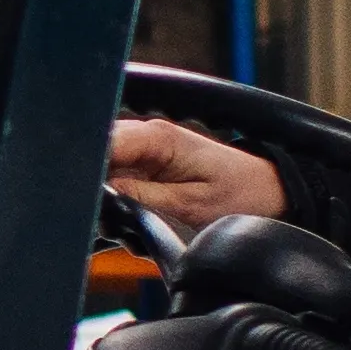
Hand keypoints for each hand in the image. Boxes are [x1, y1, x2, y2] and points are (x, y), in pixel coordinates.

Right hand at [105, 116, 284, 232]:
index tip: (84, 196)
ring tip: (118, 216)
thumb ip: (140, 195)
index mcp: (159, 137)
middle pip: (96, 149)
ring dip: (101, 188)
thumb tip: (101, 191)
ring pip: (101, 161)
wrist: (266, 190)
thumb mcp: (189, 204)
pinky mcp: (147, 160)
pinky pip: (115, 170)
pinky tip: (126, 209)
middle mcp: (149, 133)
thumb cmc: (239, 194)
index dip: (87, 169)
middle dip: (90, 181)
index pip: (103, 142)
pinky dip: (113, 191)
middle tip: (101, 213)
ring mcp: (146, 146)